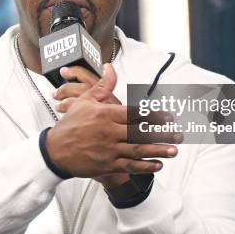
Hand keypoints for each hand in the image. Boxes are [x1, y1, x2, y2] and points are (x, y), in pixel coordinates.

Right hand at [46, 64, 177, 178]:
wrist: (55, 151)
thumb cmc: (71, 124)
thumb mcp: (84, 101)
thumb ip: (103, 85)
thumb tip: (110, 67)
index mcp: (105, 115)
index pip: (134, 114)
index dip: (153, 115)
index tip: (169, 116)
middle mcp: (109, 133)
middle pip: (140, 133)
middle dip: (162, 134)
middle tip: (179, 135)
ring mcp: (108, 150)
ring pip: (137, 150)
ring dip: (157, 151)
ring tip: (174, 151)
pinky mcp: (106, 165)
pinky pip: (129, 166)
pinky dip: (144, 166)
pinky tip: (157, 165)